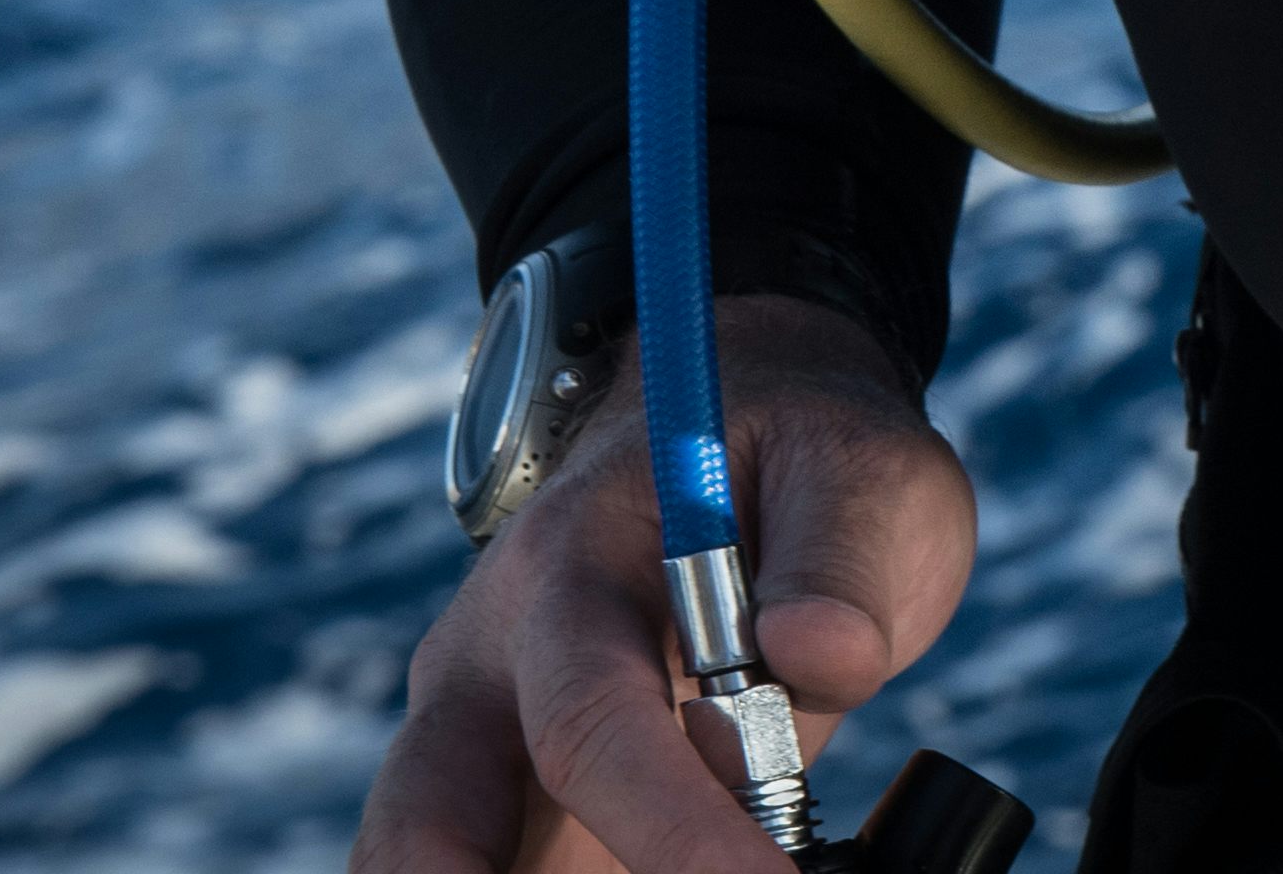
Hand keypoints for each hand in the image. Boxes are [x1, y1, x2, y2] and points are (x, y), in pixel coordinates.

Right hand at [354, 296, 974, 873]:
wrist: (739, 450)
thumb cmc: (797, 459)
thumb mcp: (854, 467)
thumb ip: (839, 555)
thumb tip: (819, 650)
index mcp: (568, 568)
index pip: (592, 719)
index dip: (672, 826)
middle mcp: (496, 665)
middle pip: (430, 815)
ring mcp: (488, 743)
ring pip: (428, 850)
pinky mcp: (520, 806)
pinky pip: (508, 865)